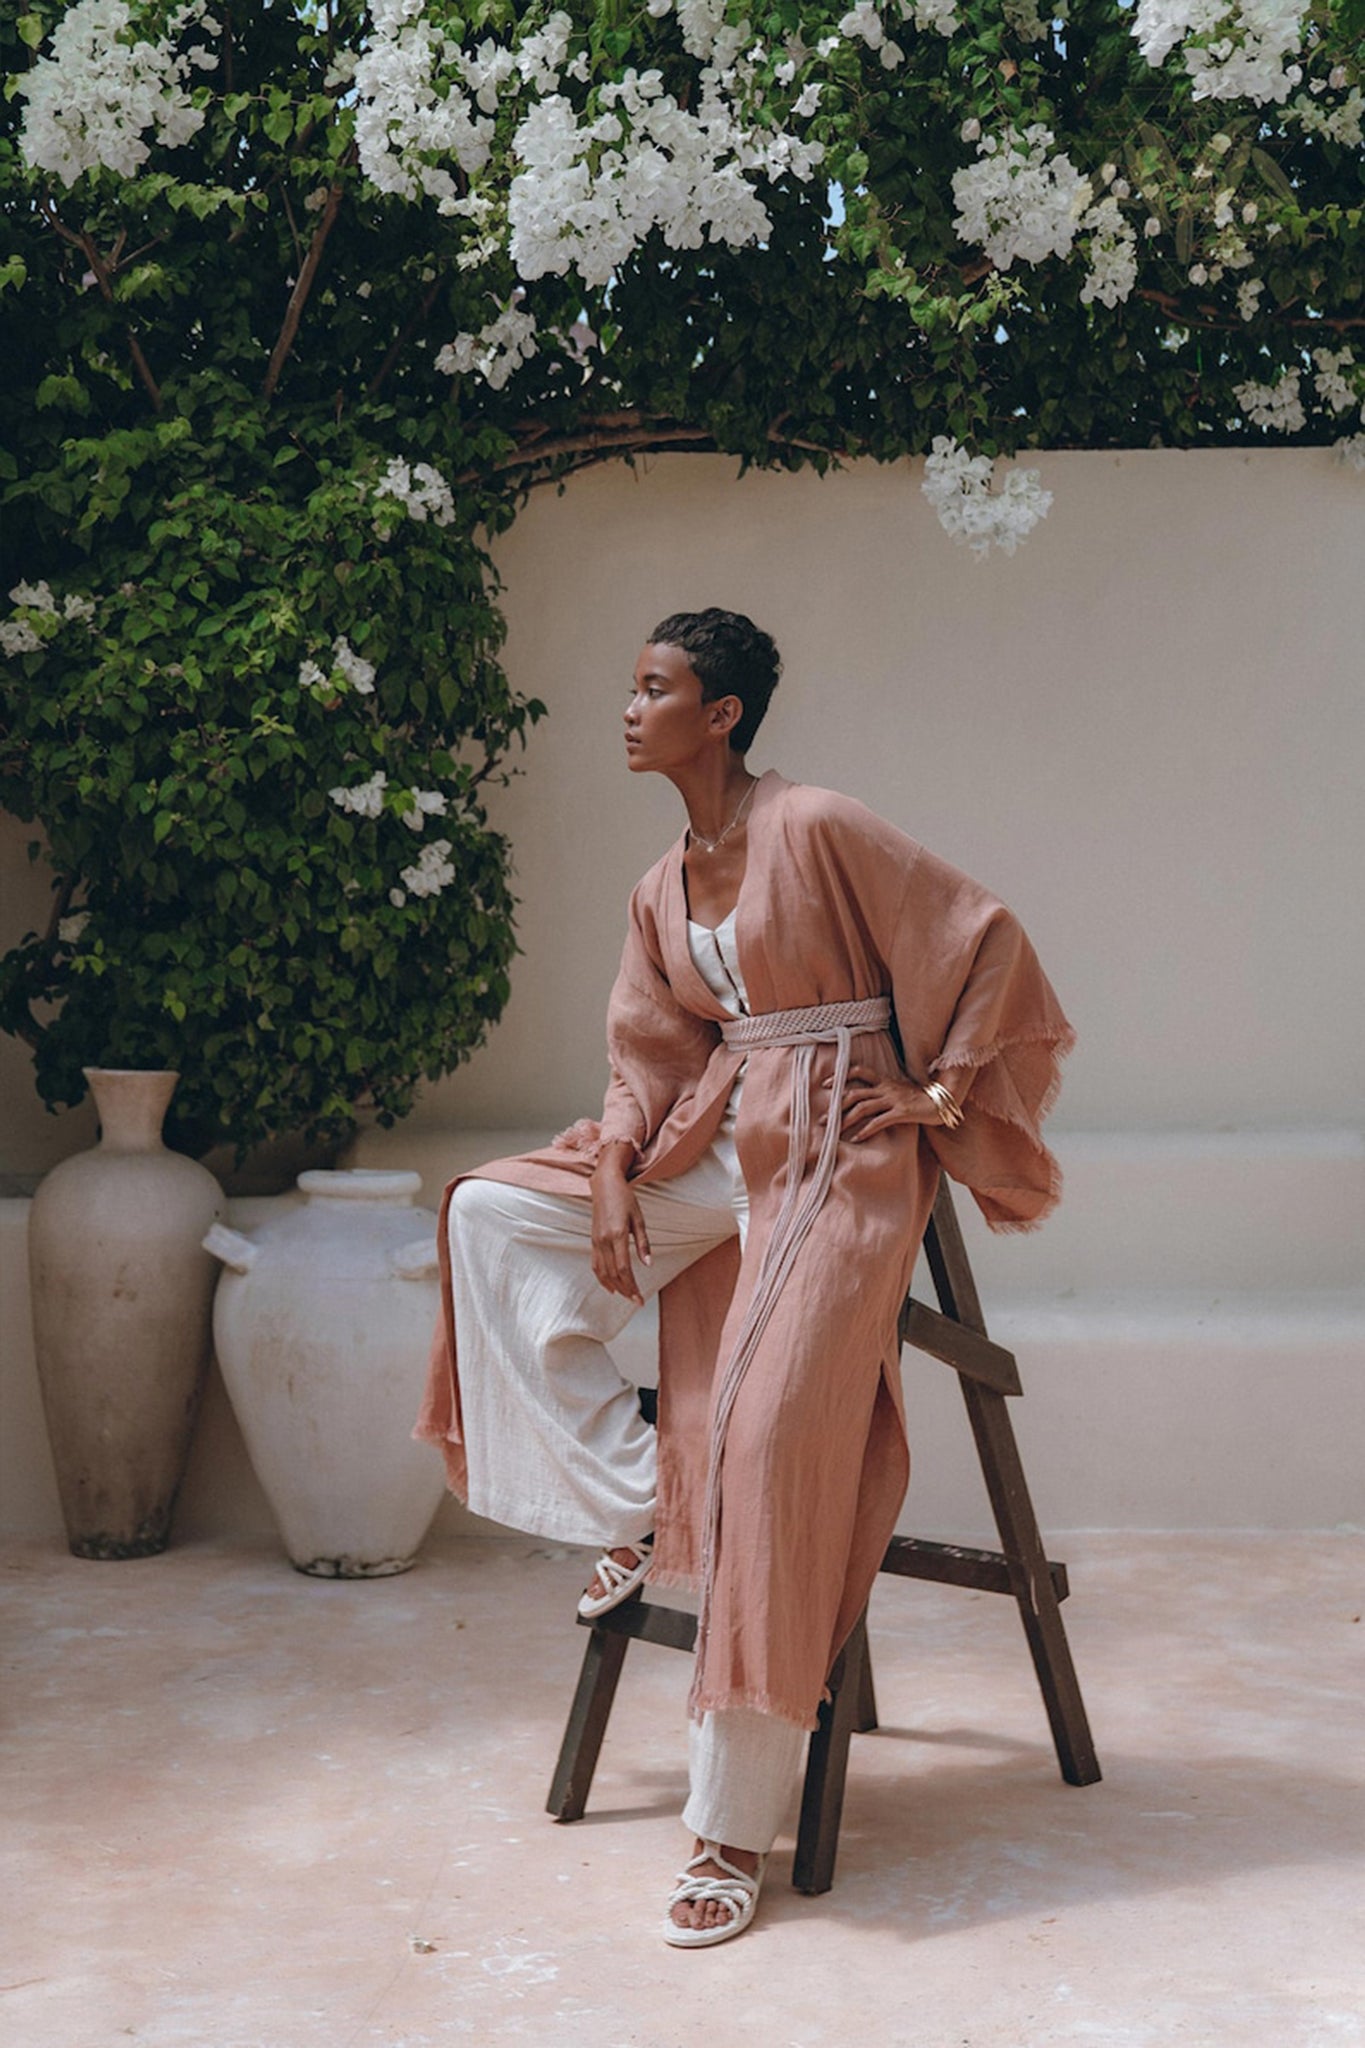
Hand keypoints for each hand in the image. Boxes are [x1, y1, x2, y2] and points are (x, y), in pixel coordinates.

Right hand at [591, 1160, 651, 1303]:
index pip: (623, 1269)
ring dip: (614, 1287)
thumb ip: (643, 1243)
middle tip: (636, 1301)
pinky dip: (602, 1278)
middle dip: (625, 1290)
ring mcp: (596, 1241)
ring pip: (603, 1272)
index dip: (632, 1287)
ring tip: (626, 1296)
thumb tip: (648, 1264)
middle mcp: (604, 1240)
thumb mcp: (638, 1219)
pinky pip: (596, 1264)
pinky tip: (610, 1285)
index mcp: (617, 1235)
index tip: (640, 1298)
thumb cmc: (625, 1199)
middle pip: (613, 1274)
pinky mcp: (593, 1240)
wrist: (605, 1185)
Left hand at [823, 1063, 944, 1142]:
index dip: (841, 1076)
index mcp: (885, 1081)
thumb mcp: (901, 1091)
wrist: (944, 1102)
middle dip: (836, 1106)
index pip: (859, 1071)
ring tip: (834, 1130)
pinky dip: (866, 1130)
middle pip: (855, 1093)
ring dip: (846, 1119)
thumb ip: (885, 1092)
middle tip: (823, 1118)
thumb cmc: (922, 1099)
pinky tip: (856, 1138)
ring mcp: (894, 1099)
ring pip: (863, 1107)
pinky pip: (879, 1121)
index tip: (826, 1084)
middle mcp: (887, 1088)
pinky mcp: (902, 1112)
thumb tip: (870, 1099)